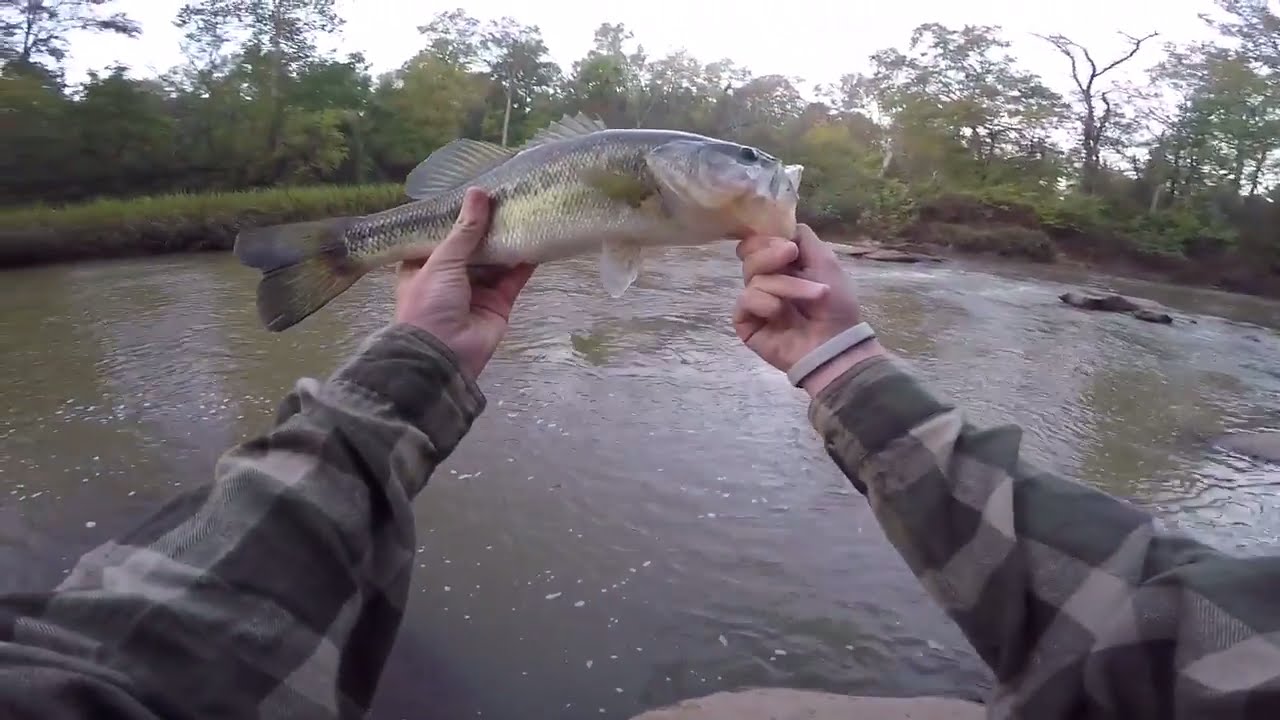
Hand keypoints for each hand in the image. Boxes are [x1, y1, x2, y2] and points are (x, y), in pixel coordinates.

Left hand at [395, 187, 535, 380]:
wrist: (442, 355)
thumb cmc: (429, 303)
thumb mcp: (442, 261)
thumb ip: (464, 230)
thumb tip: (478, 192)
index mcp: (423, 266)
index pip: (442, 235)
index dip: (458, 216)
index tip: (475, 192)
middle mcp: (450, 277)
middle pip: (472, 247)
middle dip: (488, 226)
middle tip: (507, 196)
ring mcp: (476, 291)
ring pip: (495, 261)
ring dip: (508, 241)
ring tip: (525, 211)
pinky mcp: (498, 304)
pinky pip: (513, 279)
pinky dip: (524, 263)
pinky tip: (536, 240)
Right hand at [733, 224, 885, 396]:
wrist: (835, 344)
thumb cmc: (836, 304)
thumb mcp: (826, 261)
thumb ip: (802, 237)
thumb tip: (780, 226)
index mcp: (782, 265)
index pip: (758, 241)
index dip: (765, 238)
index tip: (786, 244)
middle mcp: (766, 280)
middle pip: (749, 254)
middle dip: (772, 255)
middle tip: (791, 259)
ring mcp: (755, 301)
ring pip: (752, 277)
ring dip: (785, 285)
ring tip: (810, 297)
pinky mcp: (746, 322)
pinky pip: (746, 300)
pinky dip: (765, 302)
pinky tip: (780, 313)